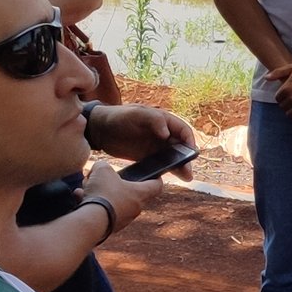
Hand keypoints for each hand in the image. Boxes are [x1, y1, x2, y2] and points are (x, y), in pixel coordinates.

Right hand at [81, 160, 159, 230]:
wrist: (92, 220)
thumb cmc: (103, 192)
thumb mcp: (102, 170)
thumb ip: (102, 166)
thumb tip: (99, 170)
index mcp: (139, 193)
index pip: (156, 185)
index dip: (156, 178)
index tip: (153, 174)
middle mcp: (134, 208)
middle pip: (129, 192)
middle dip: (113, 183)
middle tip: (102, 177)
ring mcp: (123, 219)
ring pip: (112, 200)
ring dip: (99, 192)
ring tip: (85, 187)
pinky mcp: (110, 227)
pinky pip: (102, 211)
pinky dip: (92, 203)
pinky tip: (80, 197)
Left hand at [84, 103, 198, 178]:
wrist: (99, 130)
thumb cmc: (118, 116)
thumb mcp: (135, 114)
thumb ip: (153, 120)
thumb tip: (167, 134)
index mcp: (163, 120)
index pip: (183, 130)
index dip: (189, 140)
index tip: (191, 152)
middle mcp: (162, 133)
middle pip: (180, 146)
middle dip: (187, 158)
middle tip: (189, 171)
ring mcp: (155, 146)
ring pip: (173, 157)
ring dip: (180, 166)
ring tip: (186, 177)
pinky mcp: (146, 156)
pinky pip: (161, 164)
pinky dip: (167, 170)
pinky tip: (170, 177)